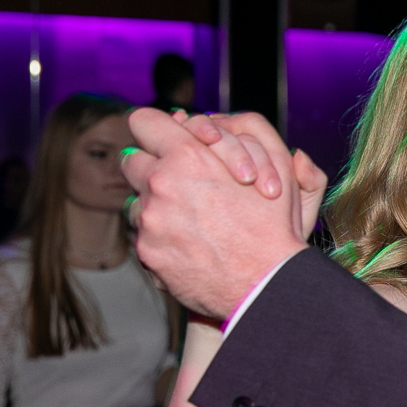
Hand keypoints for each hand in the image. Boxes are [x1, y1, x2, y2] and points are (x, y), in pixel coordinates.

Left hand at [122, 108, 308, 320]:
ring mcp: (149, 220)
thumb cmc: (273, 227)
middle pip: (131, 160)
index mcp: (188, 156)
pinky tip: (188, 247)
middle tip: (177, 182)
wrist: (265, 285)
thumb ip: (243, 135)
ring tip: (189, 221)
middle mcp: (160, 183)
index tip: (166, 140)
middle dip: (151, 167)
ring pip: (135, 200)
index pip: (144, 121)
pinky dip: (161, 239)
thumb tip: (208, 125)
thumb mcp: (274, 168)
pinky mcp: (146, 252)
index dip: (156, 129)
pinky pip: (142, 236)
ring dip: (155, 206)